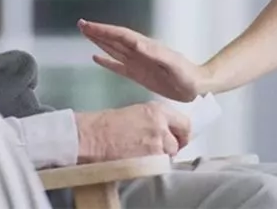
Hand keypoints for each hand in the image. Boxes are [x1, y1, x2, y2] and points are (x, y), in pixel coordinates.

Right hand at [74, 102, 191, 162]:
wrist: (92, 136)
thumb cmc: (107, 124)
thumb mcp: (136, 112)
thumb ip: (155, 121)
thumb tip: (166, 132)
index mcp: (158, 110)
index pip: (184, 124)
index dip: (181, 135)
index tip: (177, 140)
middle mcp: (161, 125)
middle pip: (178, 143)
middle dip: (172, 149)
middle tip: (160, 152)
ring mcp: (157, 143)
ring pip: (169, 156)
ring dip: (160, 158)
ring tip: (143, 156)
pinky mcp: (150, 159)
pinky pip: (158, 166)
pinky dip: (152, 166)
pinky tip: (139, 162)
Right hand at [78, 20, 206, 101]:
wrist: (196, 86)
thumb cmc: (187, 75)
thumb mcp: (172, 64)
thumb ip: (155, 54)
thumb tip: (137, 43)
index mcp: (145, 47)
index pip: (121, 36)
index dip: (104, 30)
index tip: (89, 25)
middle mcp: (139, 52)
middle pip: (114, 39)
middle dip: (98, 32)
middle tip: (81, 24)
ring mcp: (137, 63)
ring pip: (113, 49)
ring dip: (100, 41)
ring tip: (86, 34)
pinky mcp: (138, 74)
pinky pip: (118, 66)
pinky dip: (106, 61)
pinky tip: (96, 57)